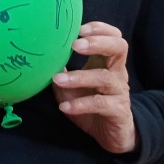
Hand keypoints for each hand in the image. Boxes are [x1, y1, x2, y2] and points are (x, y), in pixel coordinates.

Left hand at [52, 21, 137, 154]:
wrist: (111, 135)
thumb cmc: (91, 105)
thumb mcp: (73, 86)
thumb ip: (63, 71)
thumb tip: (43, 57)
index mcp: (108, 62)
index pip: (114, 36)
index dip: (100, 29)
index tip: (79, 29)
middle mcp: (117, 73)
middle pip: (119, 47)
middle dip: (98, 42)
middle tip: (76, 45)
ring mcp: (119, 91)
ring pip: (105, 77)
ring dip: (80, 77)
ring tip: (58, 79)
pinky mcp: (118, 111)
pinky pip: (100, 104)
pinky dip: (80, 104)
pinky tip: (65, 107)